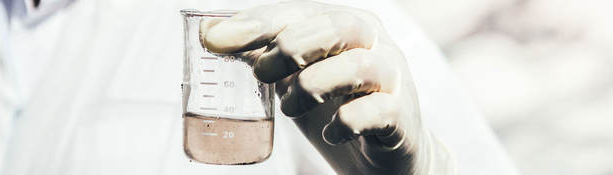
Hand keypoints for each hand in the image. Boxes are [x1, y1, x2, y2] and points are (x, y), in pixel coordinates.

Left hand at [202, 1, 452, 173]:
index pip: (300, 13)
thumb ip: (264, 54)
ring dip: (314, 87)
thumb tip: (210, 34)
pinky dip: (346, 123)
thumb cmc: (339, 106)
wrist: (386, 154)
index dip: (257, 24)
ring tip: (291, 106)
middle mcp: (375, 44)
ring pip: (359, 67)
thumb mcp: (299, 75)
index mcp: (347, 25)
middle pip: (339, 27)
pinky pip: (377, 112)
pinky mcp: (401, 116)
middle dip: (292, 48)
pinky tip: (331, 134)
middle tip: (262, 74)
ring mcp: (393, 79)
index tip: (215, 41)